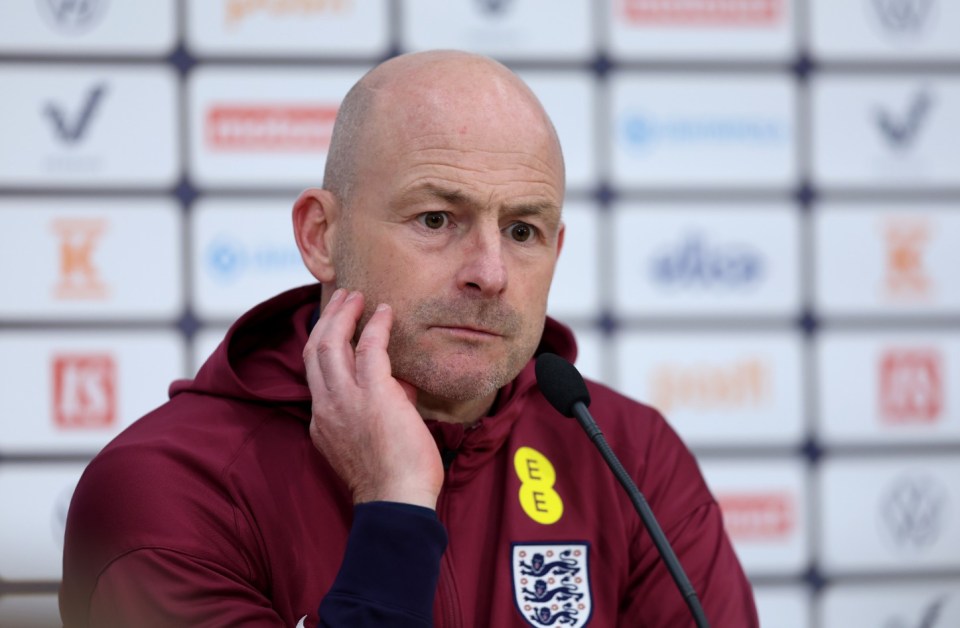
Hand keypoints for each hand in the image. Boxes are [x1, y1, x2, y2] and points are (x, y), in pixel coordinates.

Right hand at [302, 289, 443, 508]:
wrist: (397, 501)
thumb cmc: (394, 480)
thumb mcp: (371, 441)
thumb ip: (380, 408)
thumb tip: (400, 384)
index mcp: (322, 422)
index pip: (314, 373)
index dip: (322, 344)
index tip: (333, 326)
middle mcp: (326, 407)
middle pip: (314, 350)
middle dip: (326, 319)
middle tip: (341, 298)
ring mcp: (346, 400)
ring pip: (331, 343)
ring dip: (343, 314)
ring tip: (355, 296)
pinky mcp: (373, 394)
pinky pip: (369, 347)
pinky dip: (375, 326)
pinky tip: (384, 312)